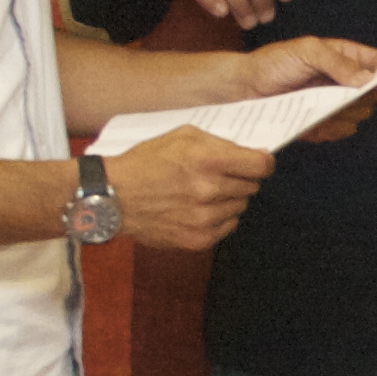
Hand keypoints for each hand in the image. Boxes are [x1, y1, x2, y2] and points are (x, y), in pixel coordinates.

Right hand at [106, 127, 278, 252]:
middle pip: (252, 186)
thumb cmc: (146, 162)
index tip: (258, 163)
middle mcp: (210, 190)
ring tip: (203, 192)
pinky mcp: (199, 239)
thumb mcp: (182, 136)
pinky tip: (198, 208)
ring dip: (229, 198)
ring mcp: (205, 218)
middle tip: (218, 175)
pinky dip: (219, 217)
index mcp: (208, 160)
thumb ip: (220, 144)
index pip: (261, 166)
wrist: (113, 197)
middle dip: (240, 178)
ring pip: (241, 206)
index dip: (262, 163)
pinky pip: (229, 225)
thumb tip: (253, 155)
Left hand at [240, 36, 376, 143]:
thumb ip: (338, 62)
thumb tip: (369, 78)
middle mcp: (345, 81)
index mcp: (346, 57)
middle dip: (362, 98)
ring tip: (320, 108)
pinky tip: (313, 123)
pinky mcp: (322, 124)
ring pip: (359, 116)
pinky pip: (340, 131)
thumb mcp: (307, 51)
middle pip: (374, 95)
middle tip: (339, 96)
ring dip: (345, 115)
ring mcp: (334, 104)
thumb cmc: (274, 62)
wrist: (245, 88)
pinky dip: (330, 130)